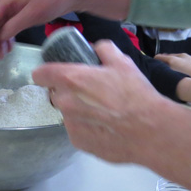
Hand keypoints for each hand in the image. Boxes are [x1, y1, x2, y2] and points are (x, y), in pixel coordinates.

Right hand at [0, 0, 78, 57]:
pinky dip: (9, 35)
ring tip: (2, 55)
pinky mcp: (22, 10)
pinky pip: (11, 24)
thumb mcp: (32, 15)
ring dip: (1, 39)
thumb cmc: (51, 2)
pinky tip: (10, 46)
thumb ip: (13, 26)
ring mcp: (15, 5)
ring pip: (2, 25)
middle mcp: (8, 0)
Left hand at [32, 40, 190, 187]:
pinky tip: (105, 127)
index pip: (40, 74)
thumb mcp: (123, 62)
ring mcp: (70, 125)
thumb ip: (104, 49)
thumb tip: (97, 48)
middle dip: (68, 92)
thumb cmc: (135, 94)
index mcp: (71, 79)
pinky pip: (77, 130)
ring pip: (67, 113)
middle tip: (91, 93)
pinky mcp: (78, 143)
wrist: (150, 131)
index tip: (56, 74)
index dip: (47, 73)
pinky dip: (86, 128)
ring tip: (102, 112)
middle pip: (55, 94)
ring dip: (78, 111)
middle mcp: (64, 102)